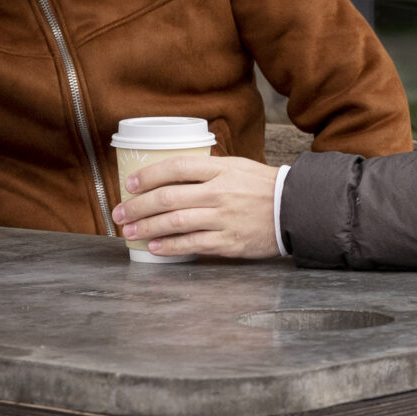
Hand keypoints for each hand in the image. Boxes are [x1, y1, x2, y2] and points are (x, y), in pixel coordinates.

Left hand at [115, 153, 283, 259]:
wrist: (297, 210)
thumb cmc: (264, 188)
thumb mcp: (238, 168)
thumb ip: (208, 171)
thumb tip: (172, 178)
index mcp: (222, 169)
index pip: (177, 168)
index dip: (149, 176)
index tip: (130, 184)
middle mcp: (220, 193)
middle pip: (168, 198)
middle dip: (137, 207)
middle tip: (119, 214)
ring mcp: (224, 218)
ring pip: (175, 222)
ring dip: (147, 228)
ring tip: (130, 232)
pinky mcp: (229, 241)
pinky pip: (192, 244)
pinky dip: (170, 246)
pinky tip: (155, 247)